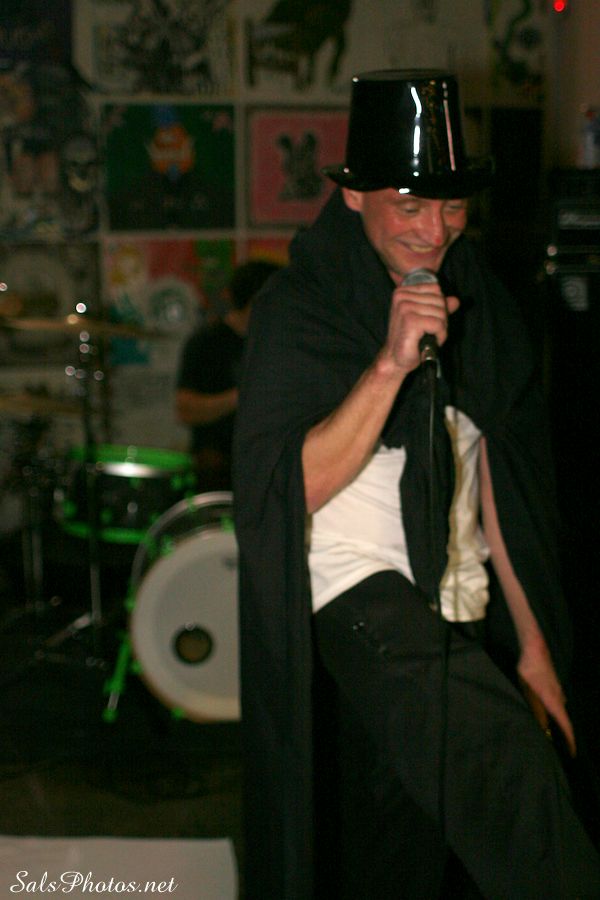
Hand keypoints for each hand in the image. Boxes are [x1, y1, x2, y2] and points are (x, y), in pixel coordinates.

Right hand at [381, 281, 459, 371]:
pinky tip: (429, 341)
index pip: (436, 289)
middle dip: (441, 318)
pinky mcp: (410, 321)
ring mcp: (405, 308)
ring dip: (440, 329)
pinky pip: (438, 324)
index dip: (439, 306)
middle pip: (440, 300)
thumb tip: (455, 300)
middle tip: (428, 331)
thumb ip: (440, 307)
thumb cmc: (410, 339)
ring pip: (441, 313)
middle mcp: (402, 297)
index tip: (427, 320)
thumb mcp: (426, 319)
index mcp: (403, 292)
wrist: (396, 359)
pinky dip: (439, 336)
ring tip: (427, 337)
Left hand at [517, 640, 575, 756]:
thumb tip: (543, 727)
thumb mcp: (528, 692)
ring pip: (561, 712)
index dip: (570, 740)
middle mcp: (559, 698)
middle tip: (565, 749)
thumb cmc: (529, 671)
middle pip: (566, 720)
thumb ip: (535, 710)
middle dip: (566, 736)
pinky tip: (549, 715)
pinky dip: (556, 714)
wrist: (535, 649)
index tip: (573, 754)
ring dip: (560, 724)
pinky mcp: (554, 686)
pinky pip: (557, 704)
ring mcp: (558, 691)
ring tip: (556, 736)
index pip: (566, 725)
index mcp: (554, 701)